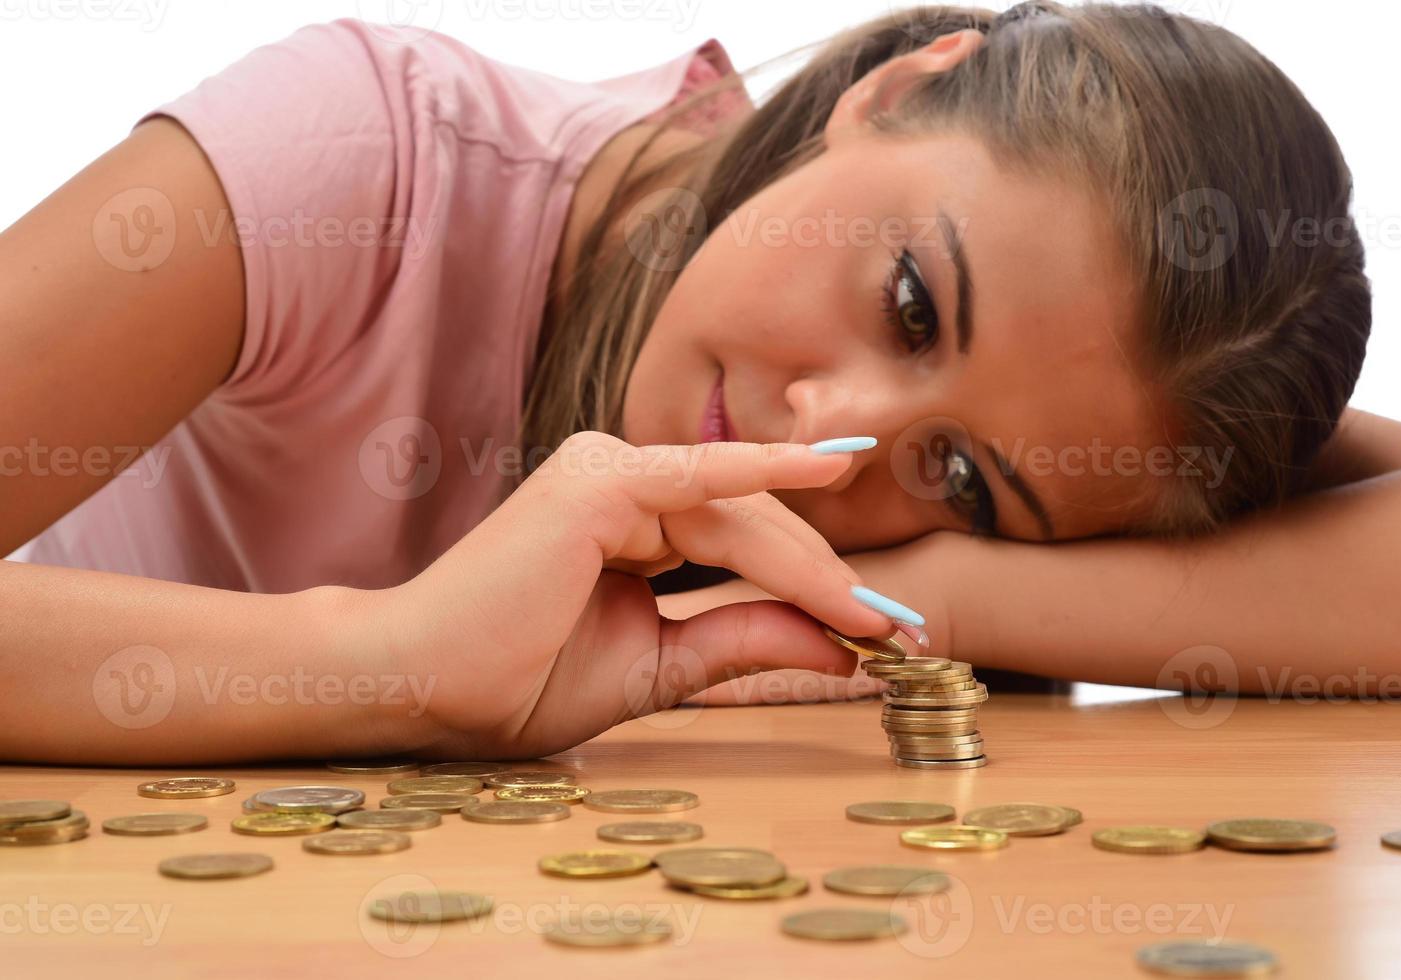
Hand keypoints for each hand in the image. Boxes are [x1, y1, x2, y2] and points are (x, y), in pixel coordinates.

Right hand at [373, 431, 915, 757]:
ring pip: (741, 519)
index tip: (879, 632)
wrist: (425, 688)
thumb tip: (842, 646)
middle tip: (897, 629)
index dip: (816, 588)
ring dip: (811, 568)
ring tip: (872, 617)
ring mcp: (609, 472)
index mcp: (632, 520)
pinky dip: (767, 470)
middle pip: (755, 527)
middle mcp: (625, 483)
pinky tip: (832, 470)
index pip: (746, 547)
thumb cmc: (517, 678)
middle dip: (827, 579)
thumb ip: (743, 641)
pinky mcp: (600, 480)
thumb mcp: (658, 665)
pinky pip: (703, 478)